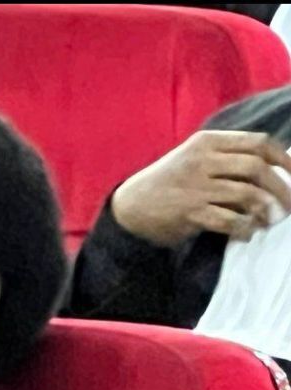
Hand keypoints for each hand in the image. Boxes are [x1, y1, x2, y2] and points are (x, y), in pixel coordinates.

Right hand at [111, 130, 290, 247]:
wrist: (130, 206)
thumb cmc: (168, 182)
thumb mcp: (193, 158)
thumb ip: (226, 158)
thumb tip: (271, 169)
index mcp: (207, 143)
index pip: (258, 143)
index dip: (284, 159)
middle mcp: (202, 162)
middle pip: (257, 168)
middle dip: (281, 188)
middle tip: (289, 205)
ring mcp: (195, 188)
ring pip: (247, 195)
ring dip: (265, 210)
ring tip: (269, 220)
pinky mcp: (190, 213)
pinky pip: (229, 220)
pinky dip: (244, 228)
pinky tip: (247, 232)